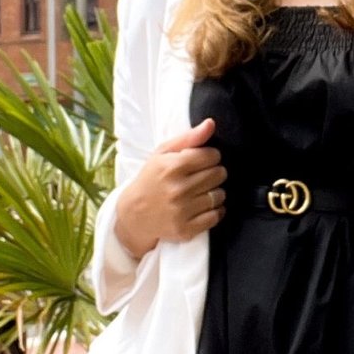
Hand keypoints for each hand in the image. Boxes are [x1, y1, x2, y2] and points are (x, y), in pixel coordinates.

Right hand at [113, 119, 226, 258]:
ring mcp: (182, 211)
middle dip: (214, 172)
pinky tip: (204, 206)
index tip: (203, 160)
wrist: (134, 214)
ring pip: (219, 195)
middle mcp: (178, 189)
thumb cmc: (151, 179)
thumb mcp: (163, 153)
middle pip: (219, 174)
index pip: (212, 155)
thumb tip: (211, 123)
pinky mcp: (186, 229)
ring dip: (215, 192)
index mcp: (172, 167)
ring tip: (202, 191)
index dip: (210, 156)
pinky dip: (215, 211)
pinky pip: (216, 216)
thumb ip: (189, 138)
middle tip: (202, 176)